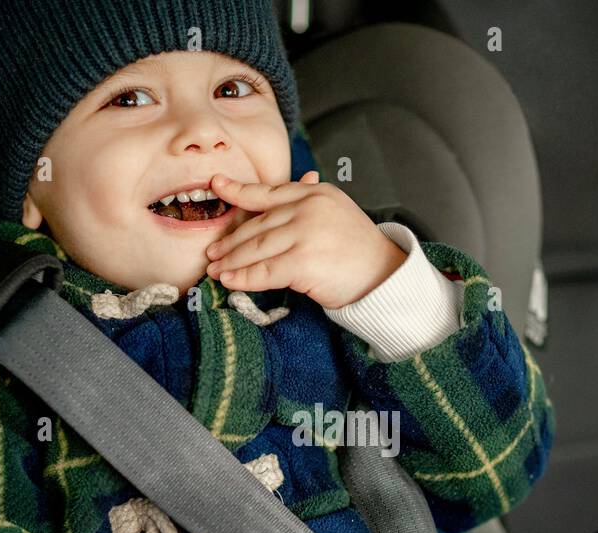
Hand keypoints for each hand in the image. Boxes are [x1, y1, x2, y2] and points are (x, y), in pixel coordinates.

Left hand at [204, 171, 407, 309]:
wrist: (384, 275)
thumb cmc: (359, 250)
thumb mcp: (335, 213)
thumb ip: (307, 203)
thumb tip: (279, 197)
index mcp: (314, 193)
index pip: (269, 192)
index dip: (238, 190)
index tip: (216, 184)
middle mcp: (308, 208)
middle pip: (257, 225)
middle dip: (231, 242)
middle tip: (213, 253)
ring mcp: (304, 234)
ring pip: (256, 248)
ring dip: (232, 261)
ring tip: (216, 270)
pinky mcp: (302, 262)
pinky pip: (264, 272)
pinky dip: (244, 279)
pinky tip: (230, 283)